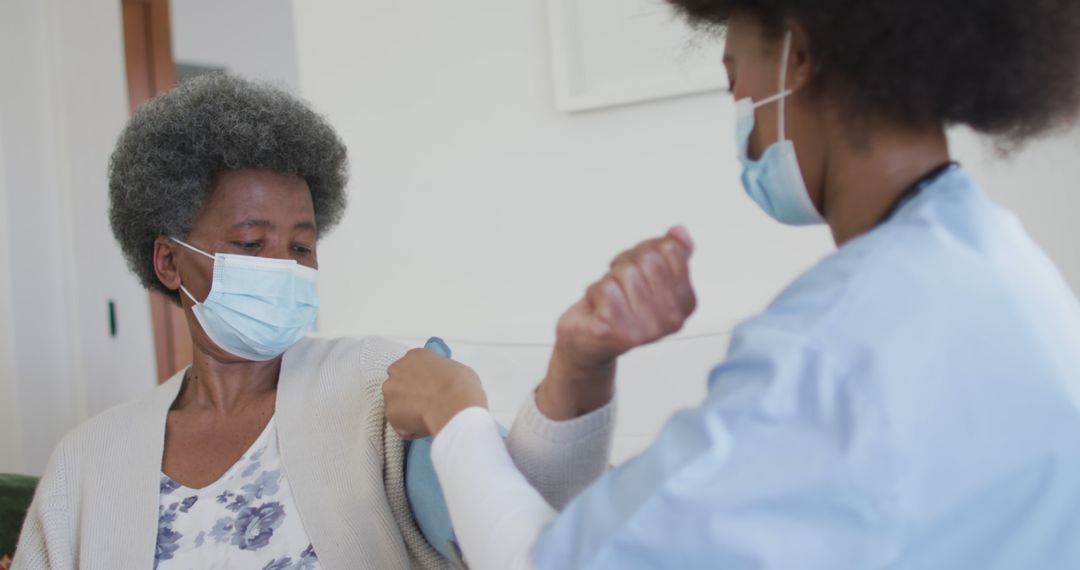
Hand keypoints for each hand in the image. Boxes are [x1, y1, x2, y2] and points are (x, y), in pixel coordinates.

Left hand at [384, 348, 487, 438]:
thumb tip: (444, 383)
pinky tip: (424, 426)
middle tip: (425, 405)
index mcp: (415, 356)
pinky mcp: (389, 412)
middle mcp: (398, 369)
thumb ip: (442, 373)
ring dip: (406, 412)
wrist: (455, 406)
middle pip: (397, 384)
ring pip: (395, 404)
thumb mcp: (456, 369)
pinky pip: (398, 423)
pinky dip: (408, 428)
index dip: (419, 380)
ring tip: (426, 418)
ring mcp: (390, 391)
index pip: (410, 367)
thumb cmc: (461, 387)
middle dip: (408, 395)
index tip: (427, 388)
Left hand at [537, 227, 696, 418]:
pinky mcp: (616, 331)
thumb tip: (679, 232)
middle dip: (626, 264)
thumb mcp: (648, 275)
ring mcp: (645, 328)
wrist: (587, 342)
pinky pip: (604, 288)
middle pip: (648, 259)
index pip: (669, 250)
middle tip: (619, 286)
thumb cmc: (617, 307)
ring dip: (609, 281)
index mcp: (685, 302)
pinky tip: (598, 309)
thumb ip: (669, 253)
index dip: (644, 252)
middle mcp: (670, 318)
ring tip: (609, 300)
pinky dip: (593, 292)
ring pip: (625, 273)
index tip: (637, 270)